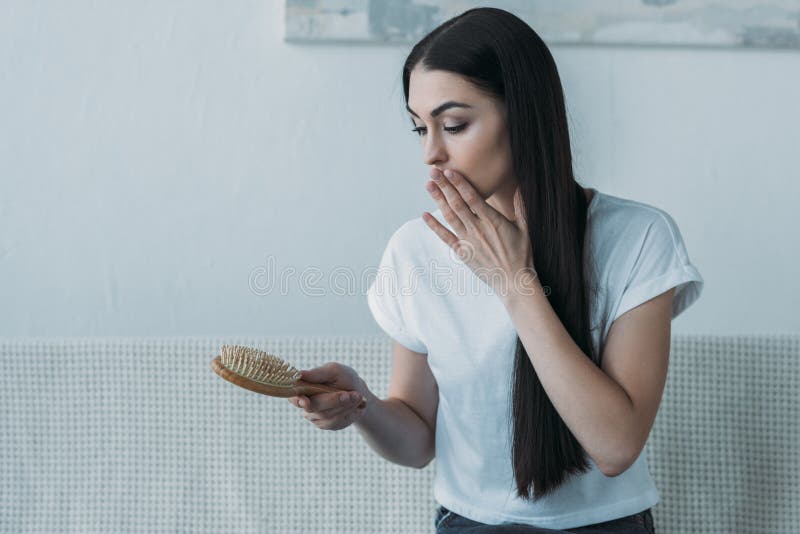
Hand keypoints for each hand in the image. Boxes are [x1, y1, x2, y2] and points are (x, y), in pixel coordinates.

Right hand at [287, 362, 368, 430]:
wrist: (359, 392)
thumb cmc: (343, 378)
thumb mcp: (334, 371)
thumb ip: (318, 373)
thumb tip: (298, 374)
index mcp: (304, 388)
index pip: (293, 397)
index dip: (297, 400)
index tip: (305, 401)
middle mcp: (306, 404)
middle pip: (314, 407)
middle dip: (333, 401)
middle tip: (349, 395)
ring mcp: (316, 417)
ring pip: (326, 416)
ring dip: (344, 406)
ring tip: (357, 396)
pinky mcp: (327, 425)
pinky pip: (335, 422)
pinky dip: (348, 413)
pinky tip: (355, 405)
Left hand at [423, 167, 535, 296]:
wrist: (513, 281)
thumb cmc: (521, 254)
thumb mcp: (525, 228)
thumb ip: (521, 207)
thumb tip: (521, 186)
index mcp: (493, 220)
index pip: (472, 197)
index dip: (459, 183)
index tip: (449, 171)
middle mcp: (477, 229)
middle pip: (457, 203)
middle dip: (444, 186)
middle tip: (433, 171)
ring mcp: (468, 241)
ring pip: (449, 216)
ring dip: (438, 200)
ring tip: (428, 185)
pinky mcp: (462, 252)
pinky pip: (445, 237)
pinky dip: (434, 226)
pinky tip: (425, 215)